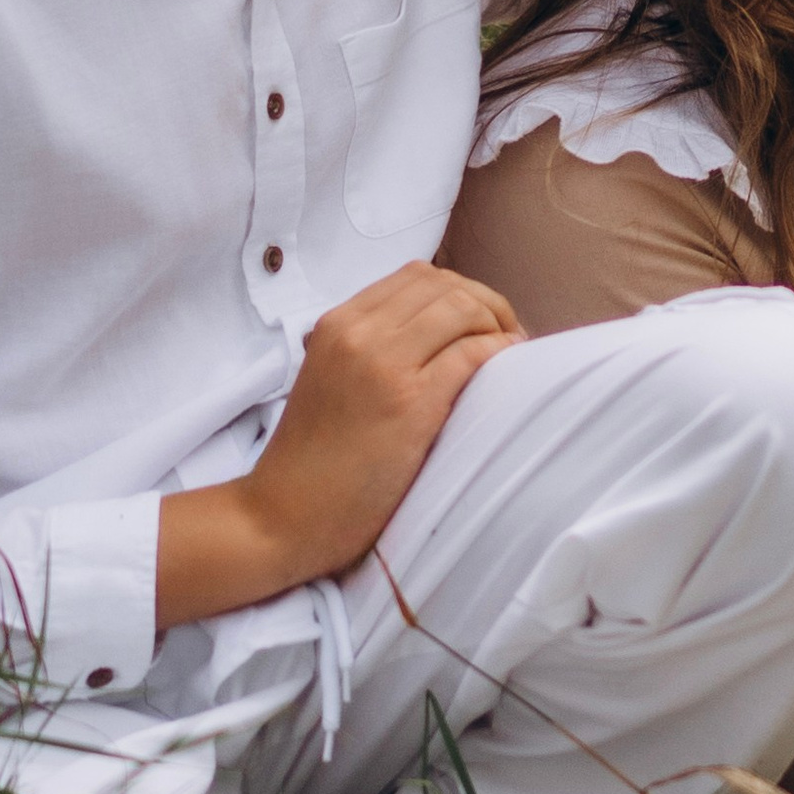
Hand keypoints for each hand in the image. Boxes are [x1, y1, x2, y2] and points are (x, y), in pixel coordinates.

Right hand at [155, 262, 517, 630]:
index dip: (459, 292)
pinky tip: (509, 367)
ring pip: (463, 310)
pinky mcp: (409, 403)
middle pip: (446, 287)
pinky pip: (471, 354)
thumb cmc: (313, 459)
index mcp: (337, 323)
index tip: (480, 321)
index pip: (416, 277)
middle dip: (487, 304)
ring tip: (511, 351)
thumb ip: (369, 348)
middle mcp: (359, 332)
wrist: (283, 516)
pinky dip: (499, 352)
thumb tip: (437, 334)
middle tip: (506, 335)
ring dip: (498, 325)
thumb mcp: (329, 379)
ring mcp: (383, 364)